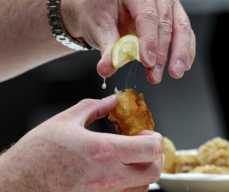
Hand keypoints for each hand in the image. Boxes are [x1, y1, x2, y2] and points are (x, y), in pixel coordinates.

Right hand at [0, 95, 163, 191]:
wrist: (17, 185)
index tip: (148, 133)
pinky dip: (132, 185)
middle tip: (146, 145)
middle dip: (156, 156)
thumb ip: (93, 107)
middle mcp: (107, 177)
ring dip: (145, 170)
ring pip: (144, 187)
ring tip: (133, 158)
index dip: (156, 139)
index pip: (149, 148)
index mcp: (102, 151)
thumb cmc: (36, 155)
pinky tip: (121, 173)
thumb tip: (111, 100)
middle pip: (153, 171)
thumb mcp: (65, 121)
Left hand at [62, 0, 195, 83]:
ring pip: (181, 28)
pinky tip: (183, 65)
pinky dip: (185, 50)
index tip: (148, 61)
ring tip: (174, 73)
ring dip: (178, 54)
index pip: (147, 15)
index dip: (150, 41)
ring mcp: (169, 1)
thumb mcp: (98, 28)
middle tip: (155, 74)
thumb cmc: (99, 9)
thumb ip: (107, 49)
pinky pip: (185, 32)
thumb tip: (107, 68)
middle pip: (166, 24)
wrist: (99, 6)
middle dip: (162, 53)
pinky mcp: (174, 14)